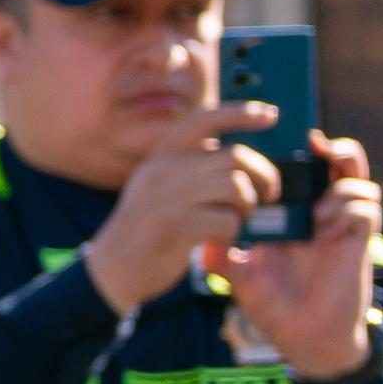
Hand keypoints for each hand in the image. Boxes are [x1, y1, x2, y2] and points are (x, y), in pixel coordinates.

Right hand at [83, 102, 281, 312]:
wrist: (112, 270)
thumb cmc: (146, 231)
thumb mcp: (158, 189)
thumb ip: (187, 170)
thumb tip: (237, 158)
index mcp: (160, 158)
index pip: (203, 120)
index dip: (240, 113)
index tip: (271, 115)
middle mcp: (162, 170)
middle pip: (235, 156)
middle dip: (263, 176)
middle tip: (268, 195)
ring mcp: (167, 196)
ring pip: (236, 186)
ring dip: (247, 207)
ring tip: (237, 220)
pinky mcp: (175, 225)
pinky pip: (227, 220)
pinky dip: (232, 233)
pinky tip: (219, 242)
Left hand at [220, 130, 382, 378]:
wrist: (305, 337)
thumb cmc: (273, 304)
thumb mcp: (239, 278)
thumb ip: (220, 258)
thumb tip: (199, 242)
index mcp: (289, 215)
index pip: (300, 172)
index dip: (297, 153)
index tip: (283, 140)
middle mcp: (318, 214)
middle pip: (339, 165)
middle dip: (333, 150)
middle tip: (316, 147)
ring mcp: (341, 226)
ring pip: (358, 181)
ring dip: (338, 188)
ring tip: (315, 216)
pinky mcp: (359, 241)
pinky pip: (366, 208)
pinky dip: (347, 211)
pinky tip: (325, 231)